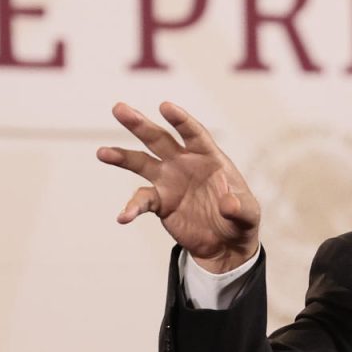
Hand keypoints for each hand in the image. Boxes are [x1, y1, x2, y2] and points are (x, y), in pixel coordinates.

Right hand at [96, 102, 261, 272]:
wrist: (225, 244)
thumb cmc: (240, 220)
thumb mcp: (248, 215)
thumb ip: (240, 207)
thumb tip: (228, 204)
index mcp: (208, 157)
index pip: (193, 133)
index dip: (180, 120)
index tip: (165, 107)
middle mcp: (184, 163)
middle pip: (159, 139)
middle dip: (140, 124)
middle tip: (119, 108)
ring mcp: (168, 181)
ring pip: (141, 162)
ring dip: (122, 156)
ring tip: (102, 153)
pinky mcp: (159, 202)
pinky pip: (142, 201)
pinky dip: (132, 208)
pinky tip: (123, 217)